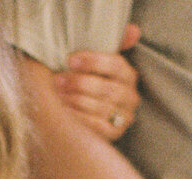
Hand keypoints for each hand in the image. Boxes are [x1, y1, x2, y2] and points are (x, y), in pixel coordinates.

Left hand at [55, 24, 142, 141]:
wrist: (85, 115)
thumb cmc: (89, 81)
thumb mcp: (97, 63)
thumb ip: (113, 45)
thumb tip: (134, 30)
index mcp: (129, 76)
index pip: (116, 65)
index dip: (93, 61)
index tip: (71, 60)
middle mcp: (131, 97)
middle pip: (107, 88)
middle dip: (80, 83)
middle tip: (58, 79)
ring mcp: (124, 117)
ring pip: (101, 107)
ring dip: (76, 99)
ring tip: (58, 94)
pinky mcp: (115, 134)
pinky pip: (97, 125)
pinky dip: (78, 117)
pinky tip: (64, 111)